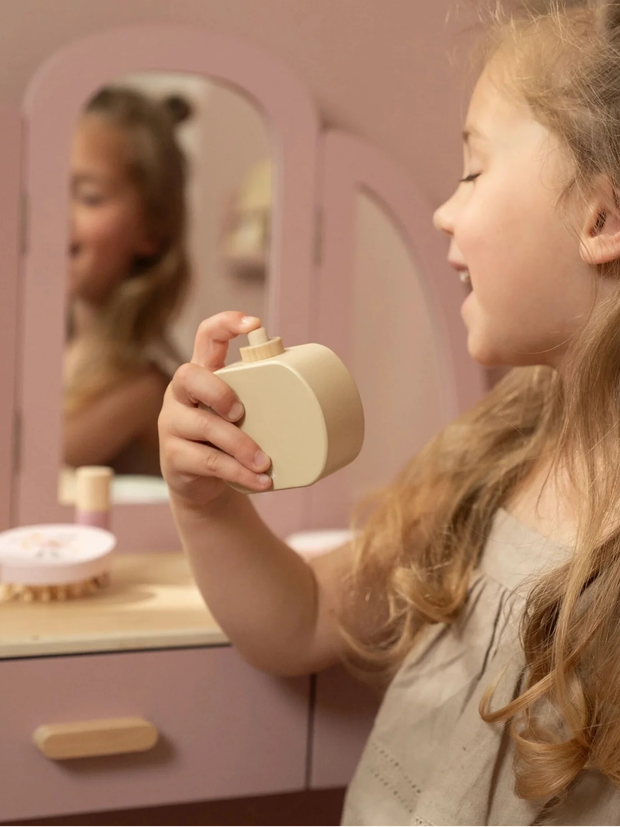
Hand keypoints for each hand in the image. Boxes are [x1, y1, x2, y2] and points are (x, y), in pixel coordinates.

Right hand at [158, 311, 272, 510]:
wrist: (203, 487)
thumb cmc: (229, 440)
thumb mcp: (242, 414)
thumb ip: (263, 399)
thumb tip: (323, 390)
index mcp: (202, 375)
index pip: (205, 336)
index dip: (225, 323)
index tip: (254, 323)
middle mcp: (181, 395)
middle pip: (189, 376)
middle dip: (219, 392)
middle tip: (242, 412)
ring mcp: (173, 425)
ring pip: (203, 426)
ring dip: (240, 444)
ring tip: (265, 462)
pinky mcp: (174, 457)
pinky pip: (208, 462)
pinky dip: (238, 472)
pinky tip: (260, 480)